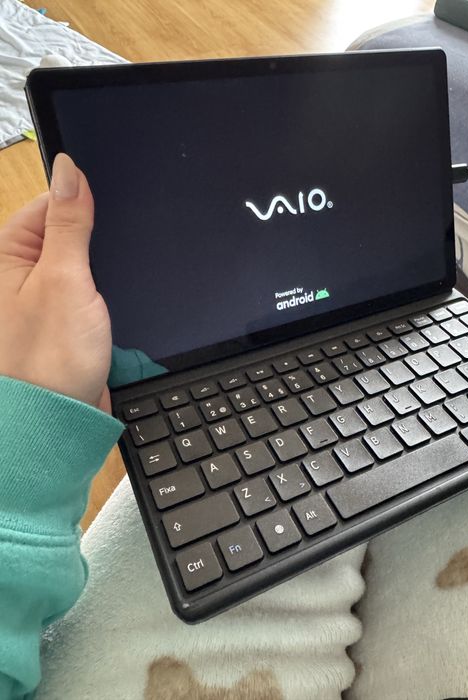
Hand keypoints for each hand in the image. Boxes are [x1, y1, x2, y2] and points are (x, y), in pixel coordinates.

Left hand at [0, 154, 111, 409]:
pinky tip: (107, 307)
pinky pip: (84, 291)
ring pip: (80, 263)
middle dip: (94, 243)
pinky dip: (100, 294)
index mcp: (6, 255)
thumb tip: (68, 169)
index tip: (108, 218)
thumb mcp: (64, 278)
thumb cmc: (49, 358)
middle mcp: (17, 273)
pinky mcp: (59, 319)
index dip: (81, 204)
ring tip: (102, 294)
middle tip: (105, 267)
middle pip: (64, 232)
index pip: (47, 204)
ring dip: (100, 271)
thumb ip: (68, 222)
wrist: (56, 421)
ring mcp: (39, 297)